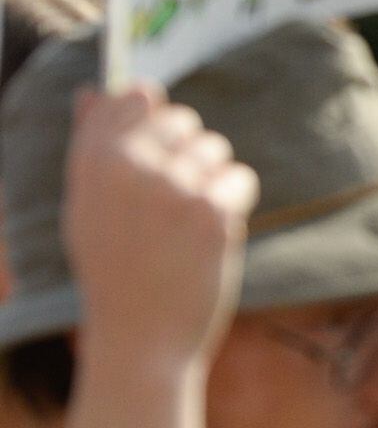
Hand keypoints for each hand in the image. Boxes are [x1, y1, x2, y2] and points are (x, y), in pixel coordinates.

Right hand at [64, 86, 258, 370]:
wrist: (141, 336)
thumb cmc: (113, 270)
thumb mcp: (87, 207)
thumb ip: (91, 146)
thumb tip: (94, 91)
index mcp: (91, 163)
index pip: (131, 97)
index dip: (152, 112)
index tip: (160, 136)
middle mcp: (129, 167)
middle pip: (181, 119)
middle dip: (187, 150)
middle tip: (175, 197)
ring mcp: (172, 186)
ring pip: (215, 148)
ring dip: (212, 177)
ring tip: (188, 221)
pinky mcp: (212, 210)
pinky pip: (240, 178)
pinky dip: (235, 201)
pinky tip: (212, 233)